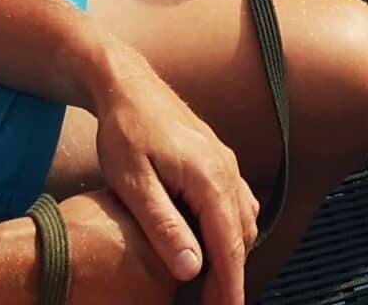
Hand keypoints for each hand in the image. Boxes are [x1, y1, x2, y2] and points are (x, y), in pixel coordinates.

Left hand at [87, 46, 258, 302]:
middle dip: (230, 275)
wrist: (126, 84)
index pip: (230, 246)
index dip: (230, 286)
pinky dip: (229, 230)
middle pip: (242, 237)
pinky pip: (236, 203)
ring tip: (208, 284)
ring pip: (243, 220)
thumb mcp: (133, 184)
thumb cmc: (124, 132)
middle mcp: (227, 170)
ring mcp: (226, 163)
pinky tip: (206, 243)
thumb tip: (191, 271)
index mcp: (210, 178)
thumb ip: (163, 226)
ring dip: (231, 253)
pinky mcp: (218, 160)